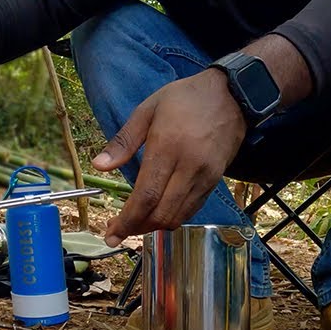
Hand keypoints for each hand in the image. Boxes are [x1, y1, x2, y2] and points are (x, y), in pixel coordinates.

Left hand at [93, 69, 246, 245]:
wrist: (232, 95)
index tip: (111, 234)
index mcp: (167, 148)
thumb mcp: (147, 110)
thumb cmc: (185, 98)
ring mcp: (205, 176)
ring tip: (134, 223)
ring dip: (154, 226)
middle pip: (161, 213)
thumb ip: (123, 141)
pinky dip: (173, 217)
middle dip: (137, 228)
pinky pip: (192, 208)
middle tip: (118, 230)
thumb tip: (98, 166)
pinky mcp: (215, 181)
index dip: (127, 220)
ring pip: (178, 216)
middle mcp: (189, 167)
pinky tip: (157, 213)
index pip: (145, 196)